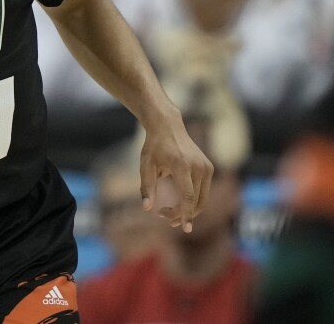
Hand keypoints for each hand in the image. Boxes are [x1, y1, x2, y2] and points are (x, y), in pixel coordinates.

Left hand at [138, 115, 213, 232]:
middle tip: (166, 219)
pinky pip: (204, 191)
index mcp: (182, 166)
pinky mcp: (209, 168)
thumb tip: (147, 208)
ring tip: (169, 213)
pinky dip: (194, 200)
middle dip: (184, 214)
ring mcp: (206, 167)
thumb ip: (147, 187)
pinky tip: (179, 203)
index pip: (188, 196)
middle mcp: (198, 167)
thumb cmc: (153, 146)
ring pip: (202, 198)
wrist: (168, 126)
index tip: (184, 228)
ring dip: (190, 209)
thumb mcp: (145, 165)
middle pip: (196, 200)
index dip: (186, 214)